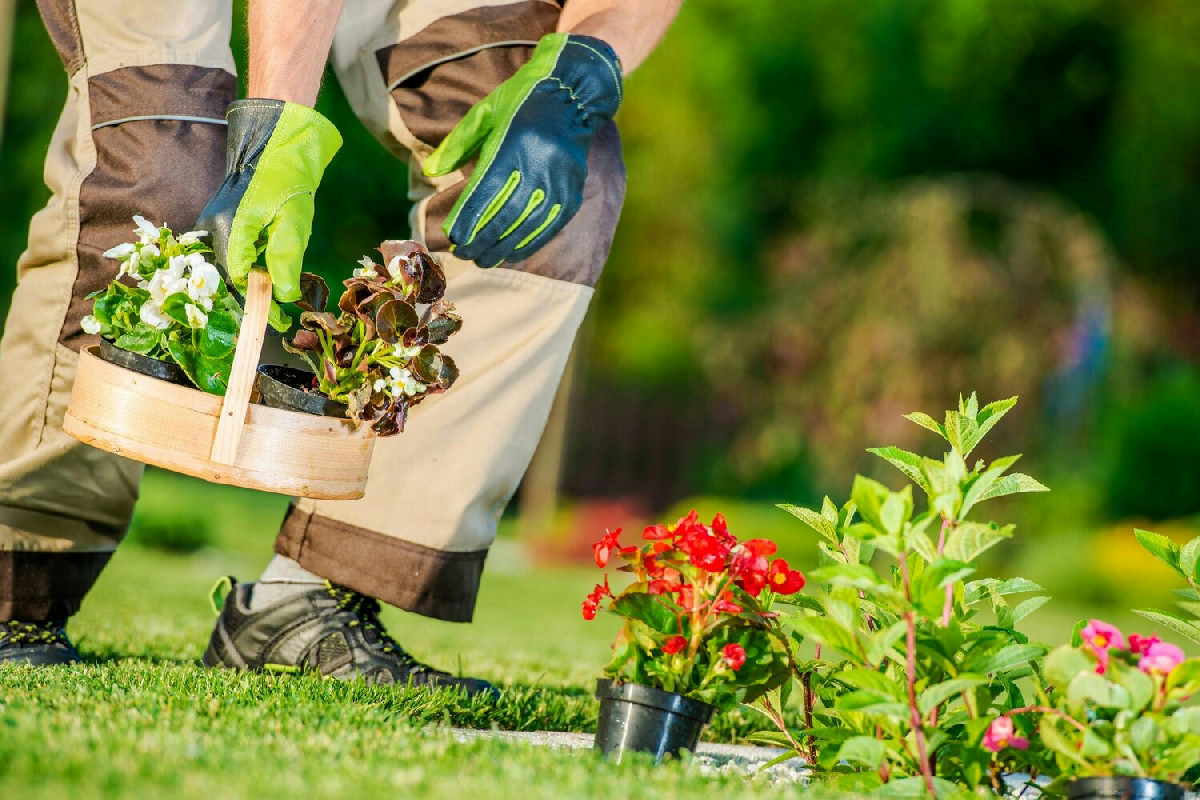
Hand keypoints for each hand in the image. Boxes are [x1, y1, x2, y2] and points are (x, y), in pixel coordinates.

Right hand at [196, 99, 340, 304]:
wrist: (274, 145)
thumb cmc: (286, 180)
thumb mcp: (294, 223)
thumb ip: (285, 261)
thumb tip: (282, 297)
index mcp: (230, 229)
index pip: (237, 279)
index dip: (257, 302)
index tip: (276, 319)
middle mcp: (214, 228)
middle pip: (232, 275)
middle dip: (256, 294)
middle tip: (280, 312)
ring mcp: (214, 223)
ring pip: (233, 264)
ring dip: (255, 277)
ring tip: (278, 288)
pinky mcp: (221, 220)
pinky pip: (234, 250)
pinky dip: (252, 261)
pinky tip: (269, 261)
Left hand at [423, 33, 622, 267]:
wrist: (572, 95)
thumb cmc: (519, 102)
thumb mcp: (484, 113)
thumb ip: (457, 143)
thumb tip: (430, 170)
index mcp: (514, 142)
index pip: (487, 190)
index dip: (469, 217)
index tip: (453, 237)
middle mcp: (539, 164)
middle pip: (507, 213)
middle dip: (483, 239)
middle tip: (463, 254)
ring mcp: (559, 180)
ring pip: (529, 225)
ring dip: (504, 247)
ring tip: (483, 260)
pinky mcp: (572, 191)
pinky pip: (550, 226)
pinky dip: (529, 243)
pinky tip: (512, 254)